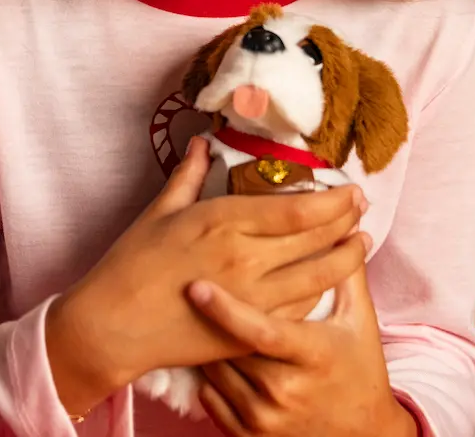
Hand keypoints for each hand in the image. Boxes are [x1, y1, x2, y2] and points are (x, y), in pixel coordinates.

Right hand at [46, 137, 367, 415]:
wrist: (113, 326)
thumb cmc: (131, 264)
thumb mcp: (160, 212)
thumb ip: (189, 175)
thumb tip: (203, 143)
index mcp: (223, 221)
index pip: (297, 208)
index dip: (332, 200)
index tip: (350, 190)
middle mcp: (245, 259)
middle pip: (315, 238)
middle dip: (346, 221)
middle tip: (362, 208)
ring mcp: (252, 298)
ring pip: (318, 276)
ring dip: (346, 258)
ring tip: (362, 243)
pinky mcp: (249, 331)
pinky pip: (298, 309)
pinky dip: (319, 292)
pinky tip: (327, 281)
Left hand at [190, 261, 417, 436]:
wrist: (362, 434)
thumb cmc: (359, 369)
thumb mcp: (358, 322)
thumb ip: (345, 273)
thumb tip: (343, 220)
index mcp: (313, 354)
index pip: (262, 330)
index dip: (226, 310)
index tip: (196, 286)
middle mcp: (286, 389)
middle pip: (232, 345)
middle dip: (214, 317)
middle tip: (193, 288)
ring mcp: (265, 416)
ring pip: (216, 370)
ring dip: (207, 344)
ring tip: (202, 321)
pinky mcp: (249, 435)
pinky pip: (210, 398)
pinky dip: (209, 376)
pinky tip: (211, 356)